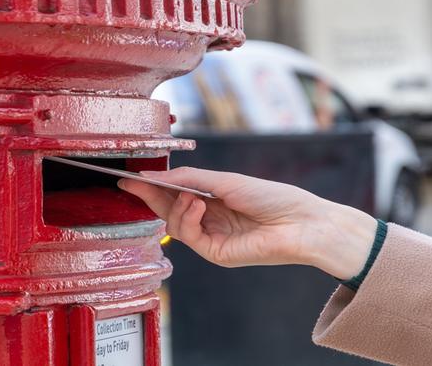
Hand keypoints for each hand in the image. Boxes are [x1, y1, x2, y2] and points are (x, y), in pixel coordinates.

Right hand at [118, 167, 376, 279]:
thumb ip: (187, 178)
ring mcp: (212, 238)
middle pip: (168, 211)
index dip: (151, 187)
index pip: (174, 195)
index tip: (130, 178)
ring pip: (174, 226)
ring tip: (192, 196)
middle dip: (150, 196)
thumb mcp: (224, 180)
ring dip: (177, 206)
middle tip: (133, 184)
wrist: (301, 222)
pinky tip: (199, 205)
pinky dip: (188, 218)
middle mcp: (209, 220)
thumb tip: (153, 176)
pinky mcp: (217, 253)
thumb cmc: (271, 197)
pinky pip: (189, 237)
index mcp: (211, 201)